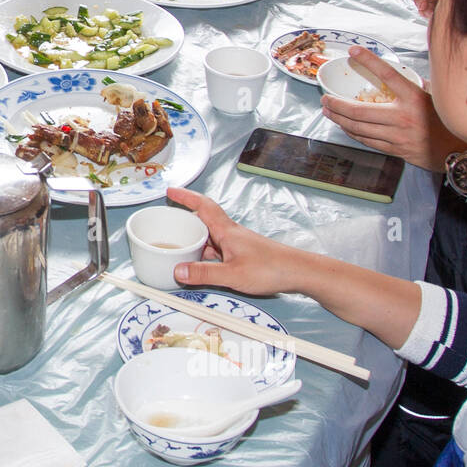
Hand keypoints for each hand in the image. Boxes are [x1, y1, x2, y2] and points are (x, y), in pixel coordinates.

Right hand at [166, 186, 303, 295]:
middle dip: (184, 219)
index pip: (202, 206)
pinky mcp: (242, 254)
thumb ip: (204, 273)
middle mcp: (231, 233)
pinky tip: (202, 265)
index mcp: (226, 231)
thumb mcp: (233, 274)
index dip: (185, 197)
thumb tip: (178, 271)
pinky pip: (217, 248)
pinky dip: (205, 252)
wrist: (298, 272)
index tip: (170, 191)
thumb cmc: (271, 269)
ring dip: (194, 238)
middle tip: (167, 223)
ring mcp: (236, 243)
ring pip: (209, 236)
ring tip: (178, 248)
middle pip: (203, 219)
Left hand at [320, 46, 463, 172]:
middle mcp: (403, 116)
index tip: (353, 51)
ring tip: (328, 112)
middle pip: (360, 110)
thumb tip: (398, 75)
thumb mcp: (434, 98)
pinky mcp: (395, 149)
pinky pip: (367, 140)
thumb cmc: (446, 121)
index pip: (388, 74)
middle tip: (325, 98)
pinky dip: (352, 133)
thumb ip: (415, 87)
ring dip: (340, 119)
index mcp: (414, 97)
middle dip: (337, 104)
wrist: (458, 151)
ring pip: (359, 127)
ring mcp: (397, 135)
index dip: (369, 61)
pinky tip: (345, 127)